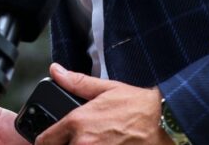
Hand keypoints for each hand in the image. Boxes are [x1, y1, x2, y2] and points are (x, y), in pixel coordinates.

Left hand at [34, 63, 172, 144]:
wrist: (164, 123)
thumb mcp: (106, 88)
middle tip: (76, 139)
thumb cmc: (137, 106)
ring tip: (94, 142)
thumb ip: (76, 82)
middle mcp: (83, 143)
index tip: (49, 140)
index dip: (45, 141)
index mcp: (77, 122)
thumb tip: (56, 70)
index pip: (44, 141)